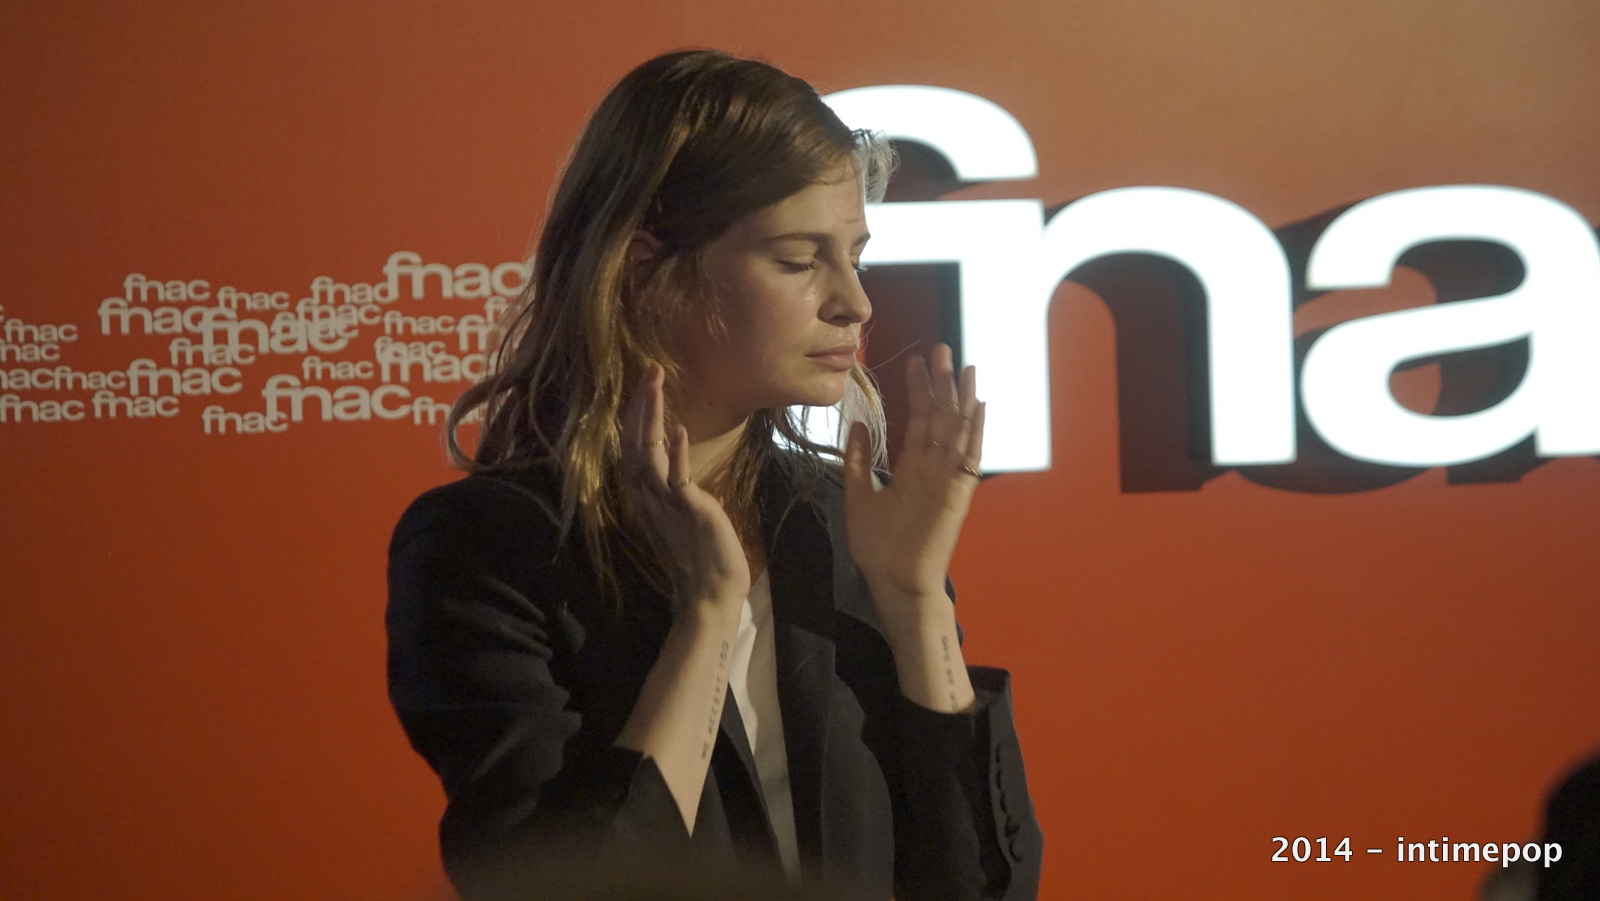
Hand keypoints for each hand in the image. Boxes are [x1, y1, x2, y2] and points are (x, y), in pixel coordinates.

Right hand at [619, 364, 749, 618]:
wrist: (710, 592)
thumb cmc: (699, 554)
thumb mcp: (680, 513)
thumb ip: (672, 487)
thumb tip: (673, 458)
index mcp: (645, 495)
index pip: (633, 446)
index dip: (636, 414)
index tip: (645, 384)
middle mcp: (647, 496)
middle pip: (635, 442)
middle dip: (641, 404)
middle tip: (650, 369)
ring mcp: (665, 503)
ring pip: (649, 453)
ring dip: (652, 417)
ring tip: (654, 385)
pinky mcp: (689, 511)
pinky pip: (677, 479)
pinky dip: (676, 453)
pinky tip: (677, 429)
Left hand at [842, 344, 985, 623]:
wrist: (894, 581)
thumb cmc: (877, 547)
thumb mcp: (858, 494)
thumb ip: (858, 460)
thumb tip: (855, 424)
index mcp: (912, 468)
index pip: (918, 419)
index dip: (918, 391)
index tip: (914, 362)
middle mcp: (933, 467)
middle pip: (940, 416)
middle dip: (940, 383)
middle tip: (940, 348)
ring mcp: (948, 478)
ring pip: (958, 429)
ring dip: (961, 398)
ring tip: (964, 366)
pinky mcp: (958, 492)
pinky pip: (969, 456)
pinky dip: (975, 431)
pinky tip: (979, 405)